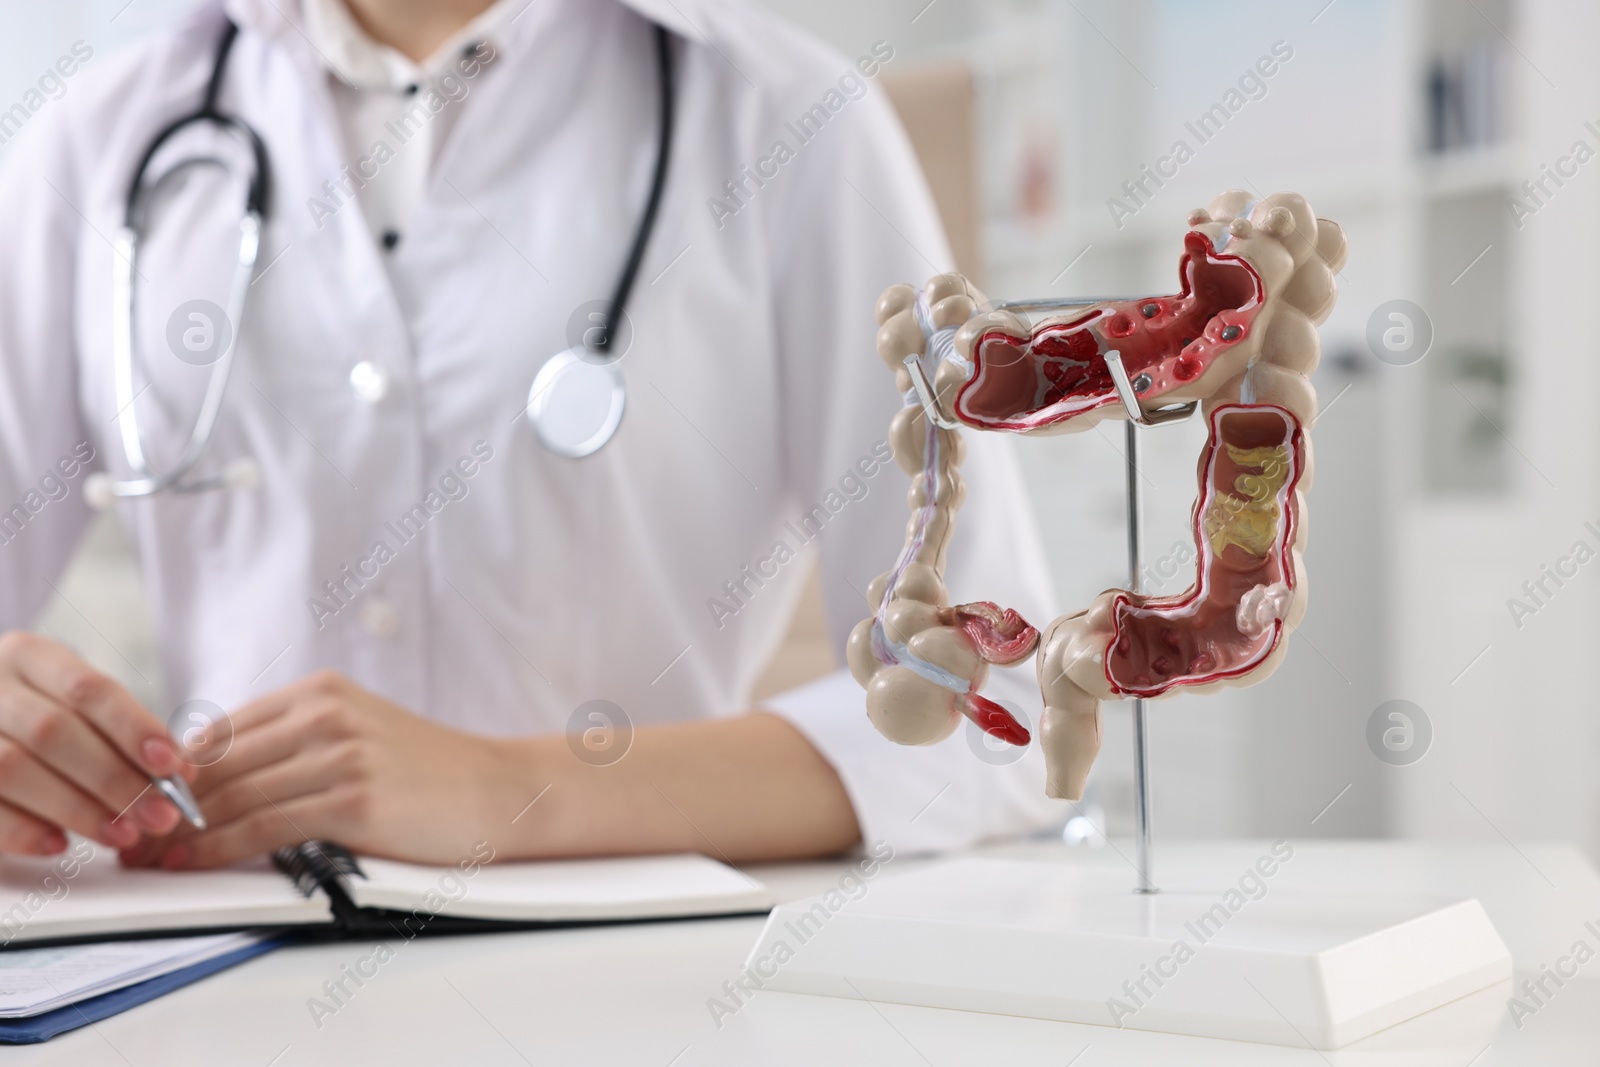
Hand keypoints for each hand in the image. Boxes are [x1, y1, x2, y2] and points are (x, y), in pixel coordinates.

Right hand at [0, 631, 190, 855]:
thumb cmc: (42, 716)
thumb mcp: (73, 704)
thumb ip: (119, 731)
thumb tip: (179, 773)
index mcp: (27, 656)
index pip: (87, 689)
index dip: (133, 728)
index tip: (174, 766)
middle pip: (54, 732)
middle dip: (114, 778)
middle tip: (160, 815)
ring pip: (15, 769)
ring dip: (77, 808)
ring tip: (124, 834)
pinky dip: (23, 829)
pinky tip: (60, 846)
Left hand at [121, 671, 514, 869]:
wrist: (497, 792)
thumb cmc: (426, 773)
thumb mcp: (357, 736)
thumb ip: (293, 745)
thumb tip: (213, 777)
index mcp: (320, 691)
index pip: (220, 731)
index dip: (169, 773)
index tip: (138, 804)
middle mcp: (325, 713)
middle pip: (218, 763)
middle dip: (163, 804)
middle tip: (123, 838)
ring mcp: (340, 753)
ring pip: (232, 796)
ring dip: (180, 832)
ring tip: (145, 858)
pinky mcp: (352, 797)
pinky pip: (262, 826)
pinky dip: (216, 848)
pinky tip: (191, 862)